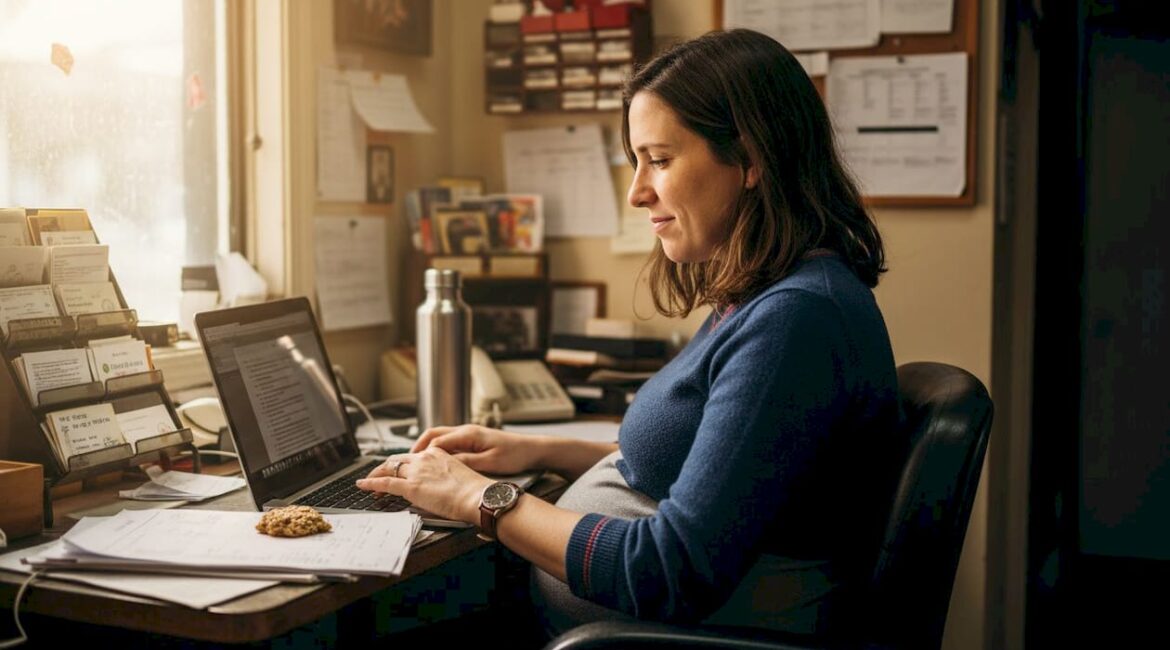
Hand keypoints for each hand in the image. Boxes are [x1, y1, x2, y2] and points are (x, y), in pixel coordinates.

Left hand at [356, 448, 490, 523]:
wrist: (477, 496)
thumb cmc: (473, 491)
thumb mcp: (457, 474)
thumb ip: (441, 475)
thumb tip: (434, 485)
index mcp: (437, 454)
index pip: (413, 456)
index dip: (401, 464)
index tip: (398, 470)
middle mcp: (424, 459)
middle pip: (397, 460)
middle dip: (385, 467)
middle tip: (378, 475)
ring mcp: (416, 472)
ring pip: (388, 469)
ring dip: (376, 475)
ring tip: (368, 481)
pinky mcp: (410, 487)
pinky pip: (384, 483)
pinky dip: (371, 483)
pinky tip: (363, 485)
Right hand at [410, 425, 540, 475]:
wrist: (532, 449)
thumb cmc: (515, 455)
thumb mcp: (490, 462)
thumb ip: (467, 462)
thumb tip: (445, 465)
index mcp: (469, 434)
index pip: (437, 441)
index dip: (421, 453)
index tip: (411, 465)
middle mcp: (466, 431)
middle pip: (434, 434)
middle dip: (418, 446)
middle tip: (406, 462)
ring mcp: (469, 434)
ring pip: (440, 437)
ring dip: (427, 448)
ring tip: (416, 463)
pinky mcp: (472, 440)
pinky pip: (449, 443)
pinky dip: (438, 451)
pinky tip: (435, 463)